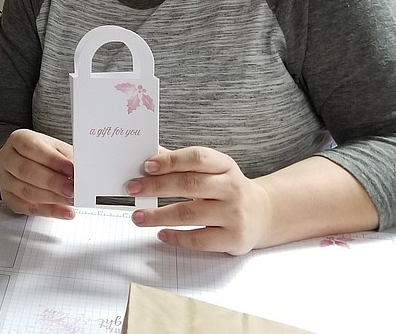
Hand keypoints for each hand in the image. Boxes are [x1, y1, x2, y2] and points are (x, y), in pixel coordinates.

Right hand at [0, 129, 74, 219]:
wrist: (27, 162)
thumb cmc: (44, 154)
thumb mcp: (57, 149)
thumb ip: (67, 159)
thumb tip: (81, 173)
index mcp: (18, 140)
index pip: (32, 148)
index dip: (52, 160)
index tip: (70, 169)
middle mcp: (7, 158)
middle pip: (26, 171)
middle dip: (52, 182)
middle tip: (72, 189)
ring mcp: (4, 180)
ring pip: (26, 191)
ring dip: (52, 198)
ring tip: (71, 200)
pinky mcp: (9, 199)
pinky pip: (28, 208)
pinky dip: (50, 211)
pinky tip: (64, 211)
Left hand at [126, 146, 271, 255]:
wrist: (263, 213)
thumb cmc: (227, 189)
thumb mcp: (212, 171)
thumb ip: (182, 164)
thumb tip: (150, 156)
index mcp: (226, 166)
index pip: (198, 158)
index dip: (171, 160)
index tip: (146, 166)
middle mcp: (233, 188)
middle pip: (190, 185)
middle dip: (156, 186)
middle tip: (132, 188)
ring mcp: (235, 214)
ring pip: (190, 213)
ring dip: (158, 215)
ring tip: (138, 216)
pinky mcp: (234, 239)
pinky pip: (199, 239)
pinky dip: (176, 237)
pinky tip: (161, 233)